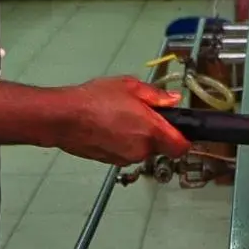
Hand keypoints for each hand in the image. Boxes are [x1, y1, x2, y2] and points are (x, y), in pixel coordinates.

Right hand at [58, 76, 191, 164]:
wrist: (64, 118)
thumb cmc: (96, 98)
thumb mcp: (130, 86)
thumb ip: (156, 96)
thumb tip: (174, 100)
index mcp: (151, 130)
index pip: (181, 147)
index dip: (183, 138)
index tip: (178, 128)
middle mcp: (141, 149)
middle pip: (160, 147)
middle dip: (155, 133)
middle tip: (140, 113)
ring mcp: (125, 158)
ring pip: (141, 150)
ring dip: (137, 137)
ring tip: (120, 117)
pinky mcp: (110, 162)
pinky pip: (125, 153)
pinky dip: (123, 142)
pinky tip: (108, 127)